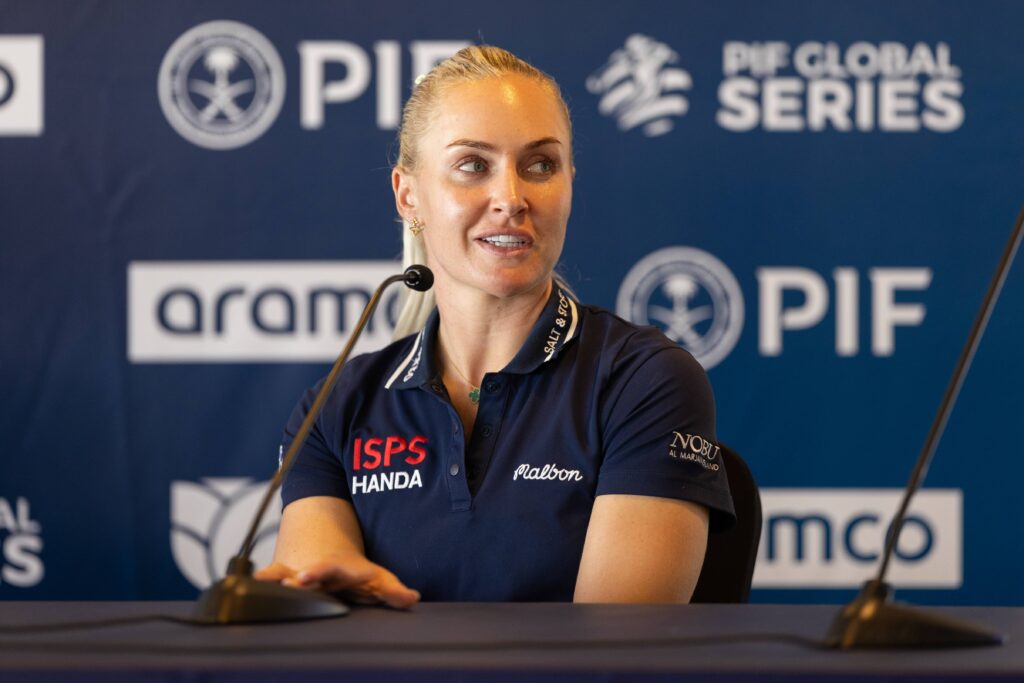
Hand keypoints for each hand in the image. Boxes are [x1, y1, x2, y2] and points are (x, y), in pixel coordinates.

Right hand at [255, 555, 420, 608]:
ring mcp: (302, 573)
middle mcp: (319, 570)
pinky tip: (247, 586)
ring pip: (286, 572)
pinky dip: (262, 580)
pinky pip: (271, 576)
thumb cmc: (359, 575)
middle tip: (292, 581)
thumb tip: (412, 598)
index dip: (320, 572)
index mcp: (341, 569)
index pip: (334, 568)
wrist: (335, 556)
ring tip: (264, 583)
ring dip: (277, 578)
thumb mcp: (379, 580)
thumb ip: (393, 591)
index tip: (304, 577)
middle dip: (302, 575)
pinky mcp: (286, 578)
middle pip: (308, 570)